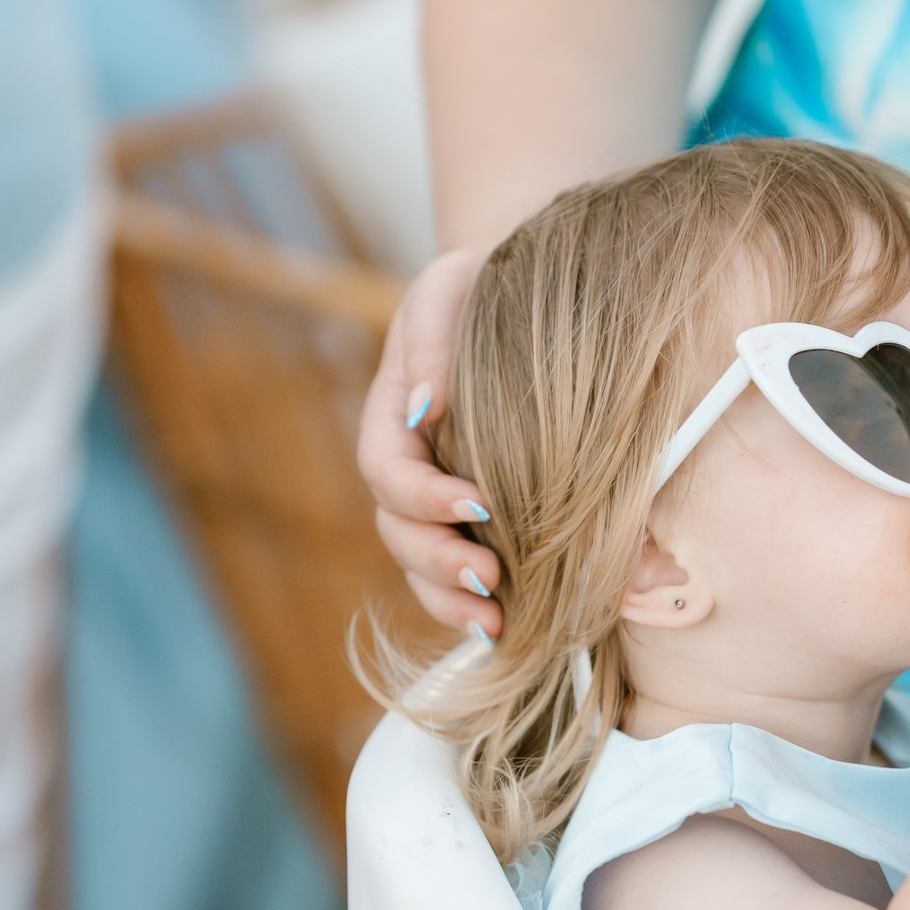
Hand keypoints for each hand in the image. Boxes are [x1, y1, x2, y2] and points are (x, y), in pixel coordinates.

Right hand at [357, 246, 502, 636]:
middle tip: (491, 578)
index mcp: (391, 414)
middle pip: (397, 530)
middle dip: (437, 562)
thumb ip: (432, 341)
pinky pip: (456, 571)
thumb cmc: (483, 285)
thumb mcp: (449, 288)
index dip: (423, 496)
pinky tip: (505, 624)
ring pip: (420, 565)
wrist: (522, 294)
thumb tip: (426, 407)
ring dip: (450, 599)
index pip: (387, 470)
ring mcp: (437, 497)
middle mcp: (408, 464)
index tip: (479, 502)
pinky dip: (470, 602)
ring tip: (495, 624)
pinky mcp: (476, 517)